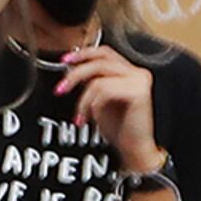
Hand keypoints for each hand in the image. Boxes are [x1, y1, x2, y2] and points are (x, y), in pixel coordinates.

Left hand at [52, 40, 159, 166]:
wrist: (134, 148)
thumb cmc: (118, 127)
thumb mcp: (99, 99)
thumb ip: (91, 82)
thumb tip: (71, 68)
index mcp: (130, 71)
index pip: (104, 53)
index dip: (83, 54)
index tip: (64, 61)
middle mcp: (138, 73)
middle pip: (99, 62)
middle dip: (75, 74)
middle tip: (60, 89)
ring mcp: (140, 81)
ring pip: (98, 79)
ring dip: (83, 99)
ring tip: (80, 116)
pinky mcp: (139, 93)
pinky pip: (104, 91)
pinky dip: (92, 105)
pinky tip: (91, 119)